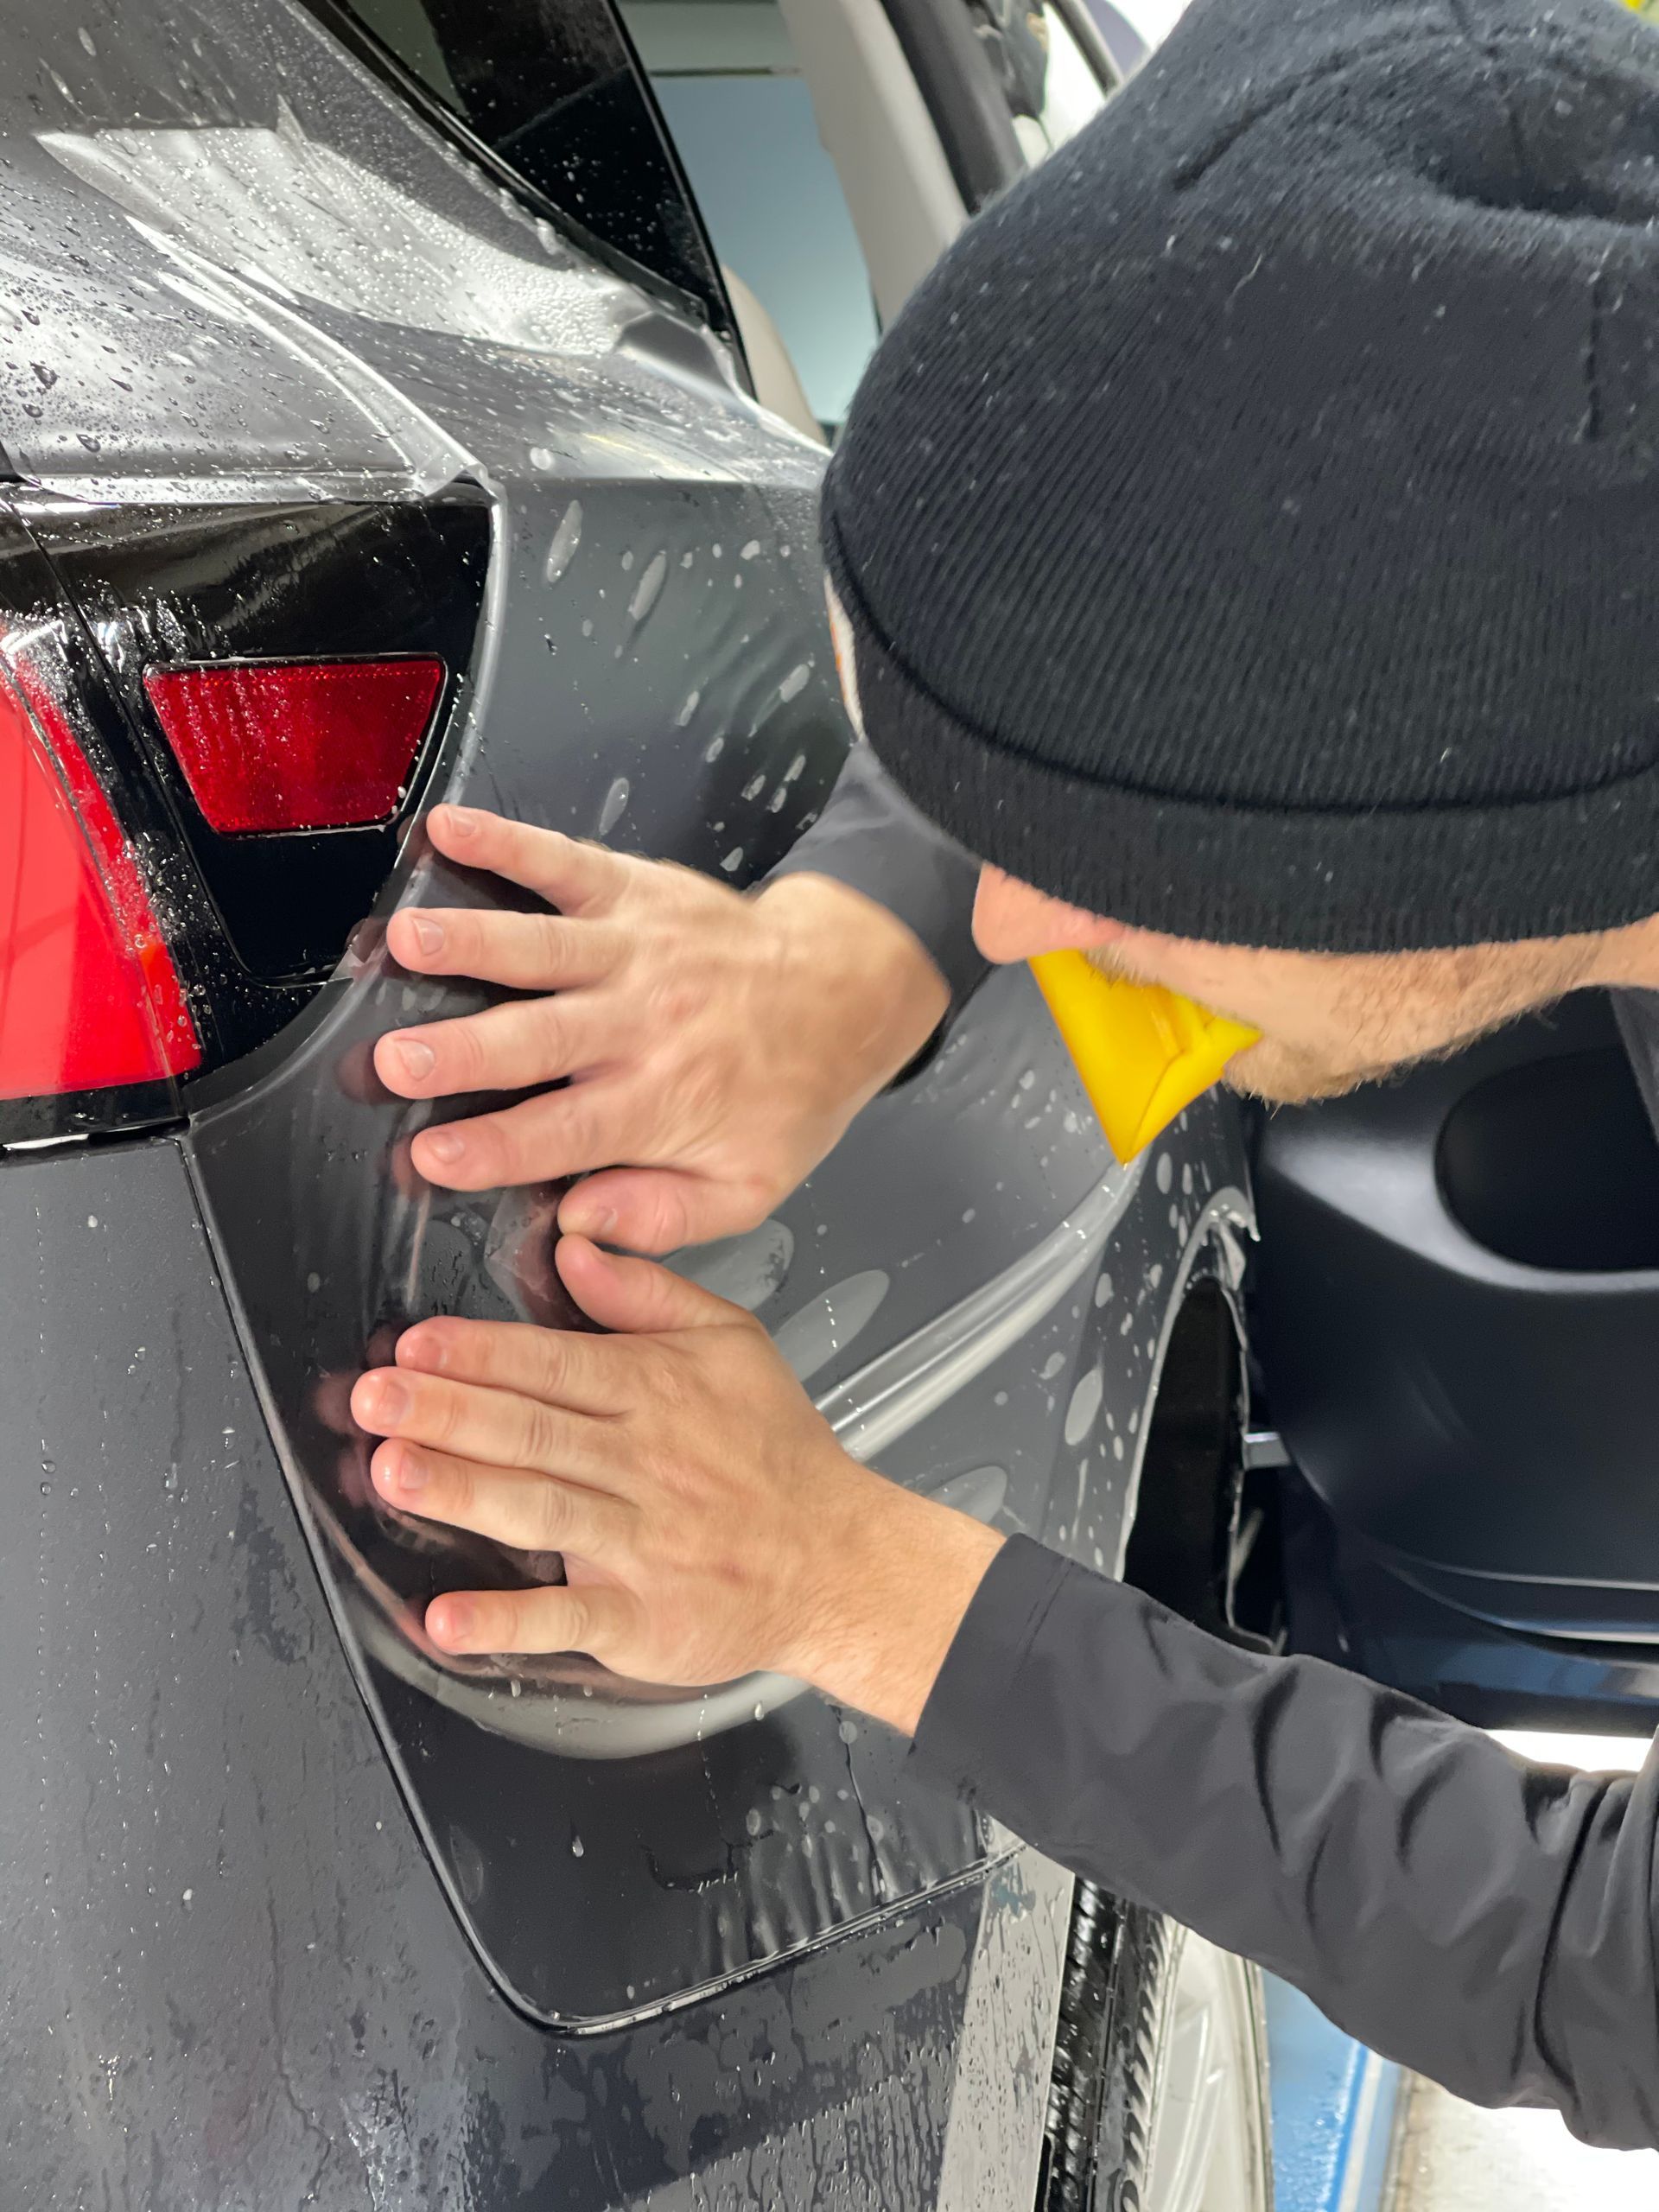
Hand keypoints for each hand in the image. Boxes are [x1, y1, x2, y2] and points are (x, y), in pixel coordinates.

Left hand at [349, 1238, 1003, 1732]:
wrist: (838, 1559)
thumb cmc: (778, 1453)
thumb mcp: (732, 1343)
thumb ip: (649, 1293)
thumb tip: (577, 1247)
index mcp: (657, 1392)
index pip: (554, 1364)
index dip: (480, 1353)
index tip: (415, 1344)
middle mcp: (641, 1464)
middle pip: (532, 1431)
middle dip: (447, 1411)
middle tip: (376, 1397)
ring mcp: (637, 1544)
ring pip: (538, 1510)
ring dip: (462, 1491)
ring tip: (395, 1472)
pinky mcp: (639, 1617)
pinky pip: (565, 1619)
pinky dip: (506, 1622)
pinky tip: (449, 1617)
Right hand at [373, 806, 951, 1252]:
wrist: (843, 991)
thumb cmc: (783, 1094)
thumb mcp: (747, 1187)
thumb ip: (663, 1217)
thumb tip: (580, 1226)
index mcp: (660, 1103)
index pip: (564, 1135)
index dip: (493, 1148)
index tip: (430, 1157)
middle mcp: (643, 1024)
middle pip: (539, 1040)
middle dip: (463, 1051)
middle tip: (395, 1060)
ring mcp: (636, 951)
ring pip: (543, 947)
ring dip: (472, 941)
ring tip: (408, 941)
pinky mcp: (635, 891)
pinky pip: (565, 862)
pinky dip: (507, 841)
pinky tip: (451, 828)